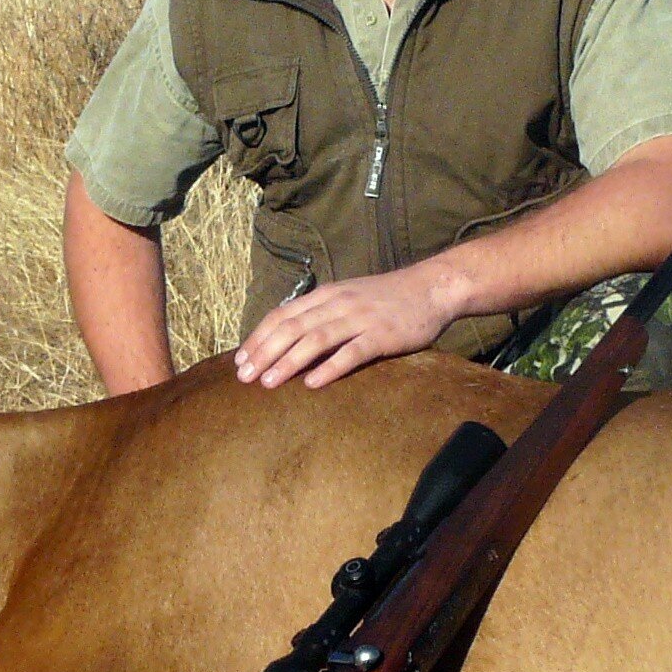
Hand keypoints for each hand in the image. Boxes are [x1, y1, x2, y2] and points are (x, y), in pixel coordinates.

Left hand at [234, 264, 463, 389]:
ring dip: (288, 362)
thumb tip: (288, 338)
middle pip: (292, 328)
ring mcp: (359, 319)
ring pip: (315, 340)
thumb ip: (321, 313)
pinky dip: (330, 368)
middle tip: (244, 378)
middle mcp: (338, 304)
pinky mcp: (381, 336)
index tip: (240, 361)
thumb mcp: (348, 297)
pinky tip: (312, 383)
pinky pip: (351, 353)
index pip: (282, 315)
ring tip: (268, 383)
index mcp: (326, 295)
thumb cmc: (386, 298)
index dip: (258, 338)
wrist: (431, 289)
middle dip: (264, 353)